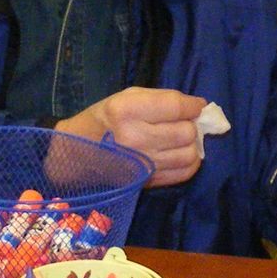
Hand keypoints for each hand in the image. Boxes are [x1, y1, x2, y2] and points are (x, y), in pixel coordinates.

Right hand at [56, 88, 207, 187]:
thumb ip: (163, 98)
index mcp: (126, 111)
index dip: (193, 106)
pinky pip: (184, 172)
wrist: (78, 155)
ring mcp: (141, 164)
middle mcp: (134, 139)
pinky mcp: (147, 182)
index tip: (196, 106)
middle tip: (183, 122)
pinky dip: (190, 162)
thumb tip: (198, 108)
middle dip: (191, 125)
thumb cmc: (105, 119)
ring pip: (189, 154)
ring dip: (192, 145)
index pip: (176, 107)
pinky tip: (179, 153)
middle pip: (186, 132)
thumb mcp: (127, 96)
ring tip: (181, 139)